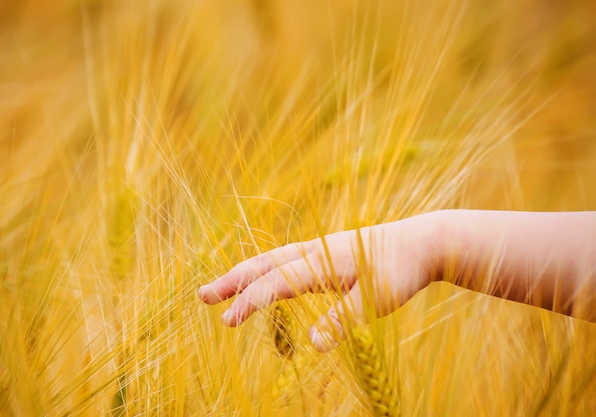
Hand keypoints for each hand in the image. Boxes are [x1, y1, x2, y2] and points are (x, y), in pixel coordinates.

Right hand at [198, 212, 440, 351]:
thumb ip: (344, 319)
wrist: (423, 241)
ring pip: (272, 261)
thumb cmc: (401, 270)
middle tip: (201, 295)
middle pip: (263, 264)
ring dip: (245, 274)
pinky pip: (287, 263)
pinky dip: (267, 273)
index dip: (249, 302)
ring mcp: (319, 250)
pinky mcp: (327, 254)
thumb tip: (313, 346)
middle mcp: (314, 252)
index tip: (225, 322)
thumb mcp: (377, 299)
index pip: (275, 283)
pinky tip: (265, 283)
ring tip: (222, 289)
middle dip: (232, 280)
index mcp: (321, 262)